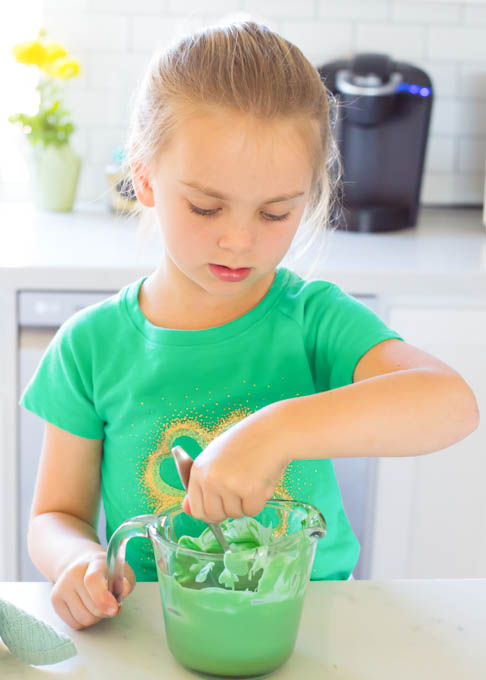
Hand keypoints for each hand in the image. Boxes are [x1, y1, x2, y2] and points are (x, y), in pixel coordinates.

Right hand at [50, 549, 135, 629]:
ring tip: (98, 604)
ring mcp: (62, 586)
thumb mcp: (122, 572)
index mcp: (94, 562)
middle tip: (110, 602)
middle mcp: (74, 573)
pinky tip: (87, 607)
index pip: (92, 580)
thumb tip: (124, 590)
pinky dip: (84, 621)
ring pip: (84, 619)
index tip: (114, 608)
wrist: (82, 564)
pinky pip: (74, 624)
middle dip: (106, 611)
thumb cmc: (107, 571)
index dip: (103, 598)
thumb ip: (126, 582)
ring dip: (96, 617)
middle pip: (92, 607)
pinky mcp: (55, 600)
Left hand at [182, 404, 290, 523]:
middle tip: (240, 489)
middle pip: (214, 516)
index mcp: (198, 471)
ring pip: (235, 514)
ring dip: (246, 502)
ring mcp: (228, 485)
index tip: (222, 504)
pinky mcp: (249, 490)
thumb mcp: (216, 459)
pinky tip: (261, 480)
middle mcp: (209, 479)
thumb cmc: (246, 443)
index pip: (196, 509)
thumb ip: (201, 484)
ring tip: (252, 477)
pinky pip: (253, 511)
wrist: (272, 431)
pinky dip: (260, 501)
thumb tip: (185, 509)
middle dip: (229, 509)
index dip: (212, 511)